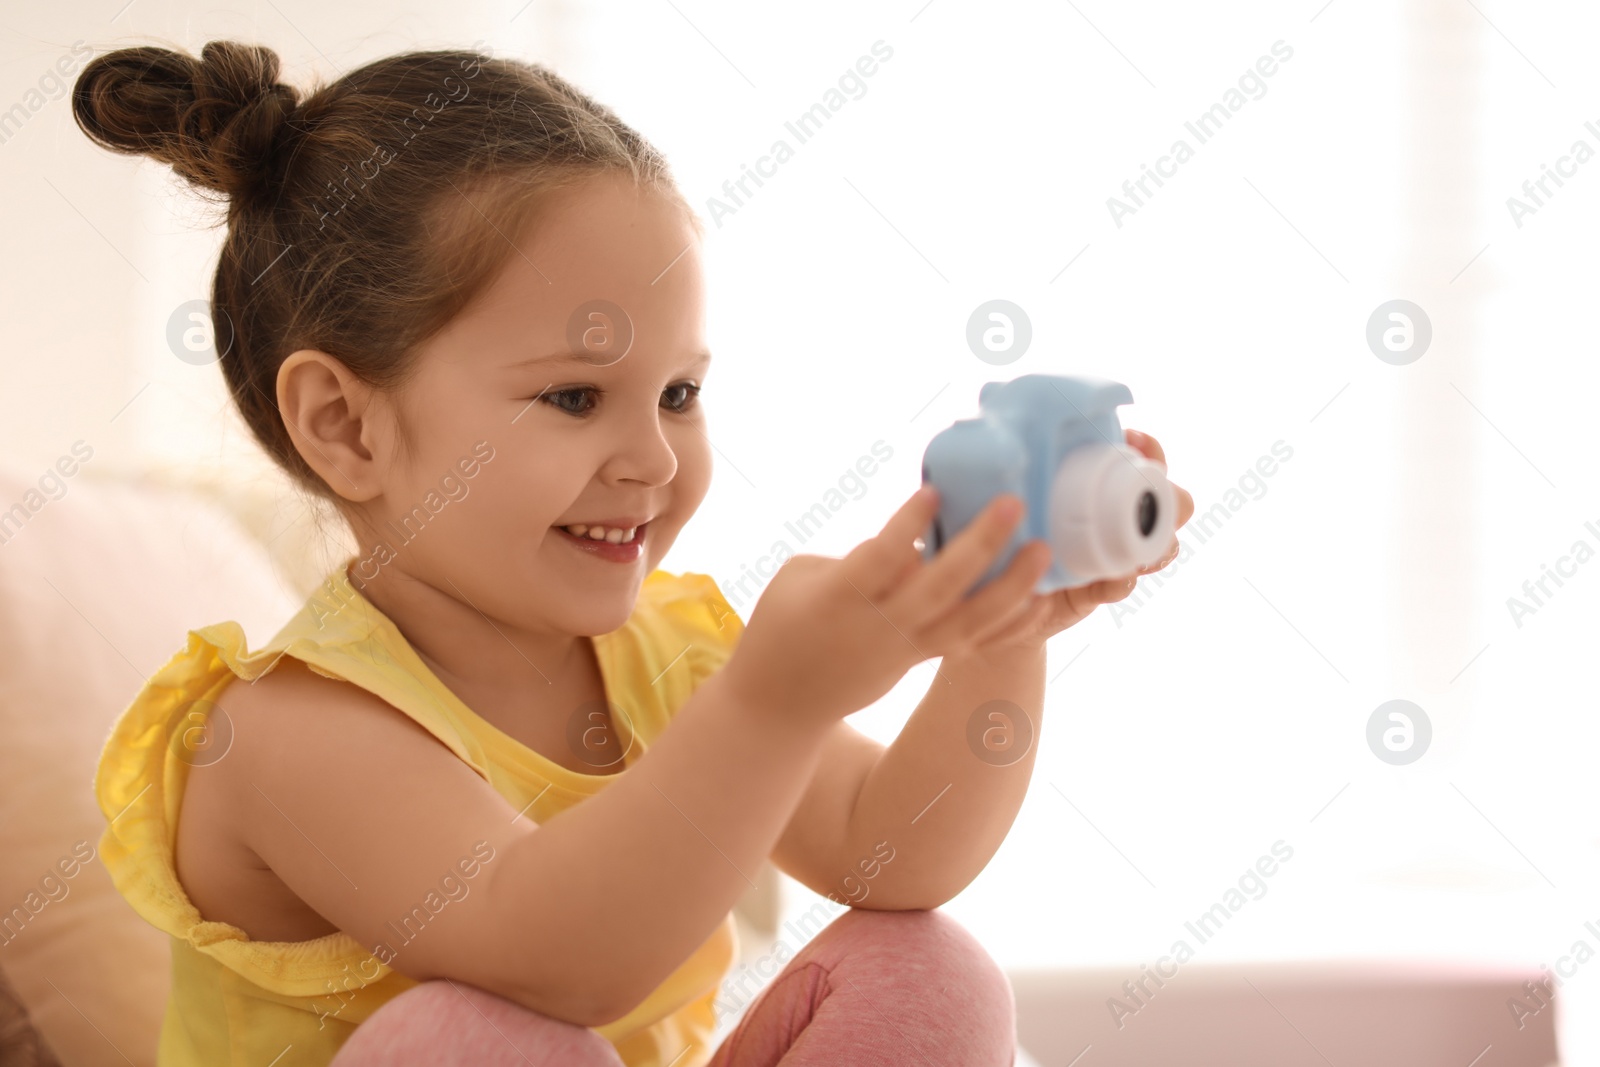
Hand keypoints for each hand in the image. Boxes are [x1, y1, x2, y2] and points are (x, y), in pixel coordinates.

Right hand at [722, 486, 1047, 729]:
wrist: (781, 702)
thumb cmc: (781, 625)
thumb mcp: (798, 577)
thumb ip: (853, 556)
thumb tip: (907, 543)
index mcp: (840, 597)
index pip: (880, 559)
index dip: (909, 526)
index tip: (934, 490)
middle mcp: (879, 624)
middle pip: (939, 587)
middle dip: (981, 544)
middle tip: (1013, 504)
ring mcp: (904, 647)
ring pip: (968, 621)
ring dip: (1010, 587)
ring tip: (1043, 552)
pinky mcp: (920, 660)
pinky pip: (973, 645)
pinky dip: (1008, 624)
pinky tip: (1039, 601)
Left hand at [963, 429, 1194, 653]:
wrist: (987, 580)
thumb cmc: (1000, 516)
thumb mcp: (1005, 477)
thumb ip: (1004, 442)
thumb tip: (992, 395)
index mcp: (1103, 478)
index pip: (1145, 455)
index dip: (1150, 447)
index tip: (1134, 440)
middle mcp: (1118, 513)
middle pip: (1173, 500)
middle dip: (1173, 498)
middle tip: (1155, 497)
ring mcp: (1116, 551)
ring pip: (1162, 545)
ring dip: (1158, 545)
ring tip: (1137, 545)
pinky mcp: (1100, 588)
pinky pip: (1125, 585)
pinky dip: (1121, 581)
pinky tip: (1113, 579)